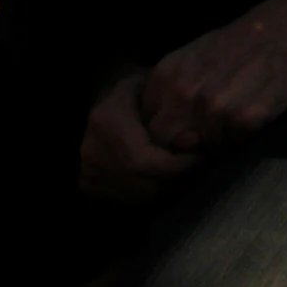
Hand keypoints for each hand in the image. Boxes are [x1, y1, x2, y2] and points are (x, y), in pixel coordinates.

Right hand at [79, 68, 197, 203]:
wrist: (112, 95)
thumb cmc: (146, 87)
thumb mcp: (163, 86)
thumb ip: (177, 112)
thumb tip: (192, 142)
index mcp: (105, 120)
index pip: (140, 160)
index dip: (174, 165)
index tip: (199, 157)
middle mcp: (90, 149)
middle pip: (140, 182)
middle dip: (175, 179)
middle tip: (199, 167)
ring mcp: (87, 169)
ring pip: (137, 195)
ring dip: (168, 188)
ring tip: (187, 170)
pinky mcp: (89, 184)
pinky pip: (129, 200)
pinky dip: (154, 193)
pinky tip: (167, 177)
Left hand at [138, 0, 286, 156]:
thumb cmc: (247, 38)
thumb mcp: (196, 55)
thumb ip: (173, 89)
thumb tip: (162, 129)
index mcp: (168, 75)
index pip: (148, 124)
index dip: (168, 128)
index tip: (187, 124)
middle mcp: (184, 92)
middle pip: (166, 143)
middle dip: (186, 142)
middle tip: (208, 131)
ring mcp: (214, 107)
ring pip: (202, 149)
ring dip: (218, 141)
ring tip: (237, 117)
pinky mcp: (246, 118)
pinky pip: (233, 146)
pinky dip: (243, 137)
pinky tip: (255, 114)